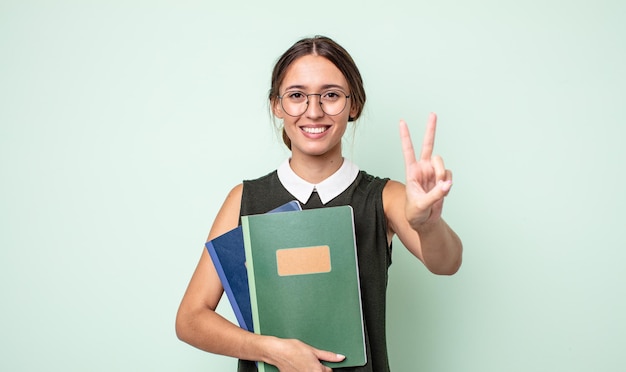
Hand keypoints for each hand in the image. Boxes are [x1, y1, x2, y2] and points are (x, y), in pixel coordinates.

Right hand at [269, 338, 344, 371]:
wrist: (277, 351)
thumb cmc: (293, 349)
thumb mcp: (313, 350)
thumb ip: (329, 356)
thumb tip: (340, 357)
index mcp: (318, 371)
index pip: (329, 371)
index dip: (325, 364)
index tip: (319, 360)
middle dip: (318, 368)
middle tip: (310, 360)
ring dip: (309, 370)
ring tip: (302, 362)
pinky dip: (302, 371)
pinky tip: (297, 365)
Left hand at [399, 112, 452, 228]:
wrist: (424, 221)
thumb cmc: (416, 213)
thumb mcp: (421, 205)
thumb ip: (434, 194)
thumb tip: (446, 184)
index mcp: (412, 171)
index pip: (408, 150)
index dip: (405, 136)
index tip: (402, 122)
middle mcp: (423, 168)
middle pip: (427, 145)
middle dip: (430, 129)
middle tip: (433, 114)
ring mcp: (433, 172)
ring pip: (442, 163)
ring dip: (441, 175)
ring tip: (439, 188)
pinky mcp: (442, 178)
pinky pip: (448, 175)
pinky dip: (447, 184)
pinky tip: (442, 191)